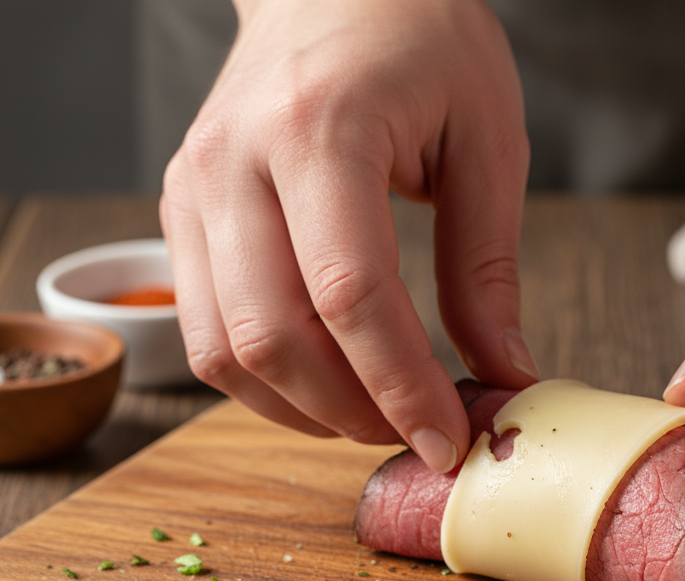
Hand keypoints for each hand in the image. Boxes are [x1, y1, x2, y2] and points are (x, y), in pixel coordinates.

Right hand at [160, 0, 537, 472]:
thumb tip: (504, 372)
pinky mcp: (179, 211)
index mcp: (318, 129)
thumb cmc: (421, 39)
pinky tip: (326, 384)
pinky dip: (263, 380)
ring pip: (221, 350)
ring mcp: (192, 187)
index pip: (350, 294)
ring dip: (302, 409)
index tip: (450, 437)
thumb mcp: (487, 138)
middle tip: (420, 433)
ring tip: (377, 415)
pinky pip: (202, 329)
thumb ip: (487, 265)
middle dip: (352, 413)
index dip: (402, 386)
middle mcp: (234, 161)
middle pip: (271, 336)